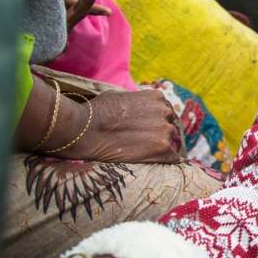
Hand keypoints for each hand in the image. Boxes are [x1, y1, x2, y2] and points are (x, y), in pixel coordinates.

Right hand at [64, 90, 182, 163]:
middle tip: (139, 140)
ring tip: (137, 151)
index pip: (164, 111)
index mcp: (156, 97)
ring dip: (157, 146)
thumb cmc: (97, 112)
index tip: (143, 128)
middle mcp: (164, 111)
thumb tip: (137, 104)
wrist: (85, 130)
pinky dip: (165, 160)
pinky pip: (172, 158)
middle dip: (156, 132)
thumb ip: (135, 99)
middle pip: (167, 125)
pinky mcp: (162, 149)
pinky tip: (154, 162)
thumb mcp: (118, 95)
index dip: (153, 121)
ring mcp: (165, 130)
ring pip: (168, 141)